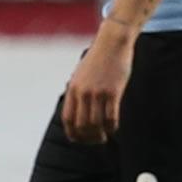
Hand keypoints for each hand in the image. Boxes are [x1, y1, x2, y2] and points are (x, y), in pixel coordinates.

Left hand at [62, 20, 135, 143]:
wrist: (112, 42)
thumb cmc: (99, 58)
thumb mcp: (81, 74)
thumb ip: (78, 92)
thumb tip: (79, 110)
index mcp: (72, 89)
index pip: (68, 119)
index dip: (73, 134)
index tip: (80, 139)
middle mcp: (82, 93)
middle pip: (81, 125)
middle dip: (88, 138)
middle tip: (96, 139)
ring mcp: (97, 92)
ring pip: (95, 124)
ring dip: (100, 135)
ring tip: (105, 136)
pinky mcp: (112, 91)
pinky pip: (110, 117)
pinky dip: (112, 127)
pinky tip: (114, 127)